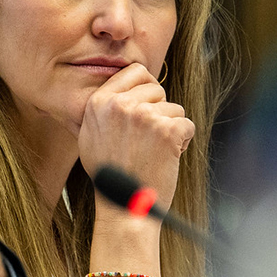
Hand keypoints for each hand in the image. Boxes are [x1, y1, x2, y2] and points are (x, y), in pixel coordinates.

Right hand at [77, 63, 194, 211]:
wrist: (125, 205)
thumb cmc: (110, 174)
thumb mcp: (90, 136)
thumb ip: (103, 109)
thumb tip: (121, 89)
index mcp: (98, 102)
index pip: (135, 71)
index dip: (146, 88)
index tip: (146, 106)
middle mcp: (119, 105)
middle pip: (157, 88)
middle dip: (159, 110)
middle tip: (147, 138)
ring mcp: (144, 117)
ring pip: (174, 108)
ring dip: (171, 128)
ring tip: (153, 151)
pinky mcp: (167, 131)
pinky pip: (187, 125)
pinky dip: (183, 142)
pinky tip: (166, 158)